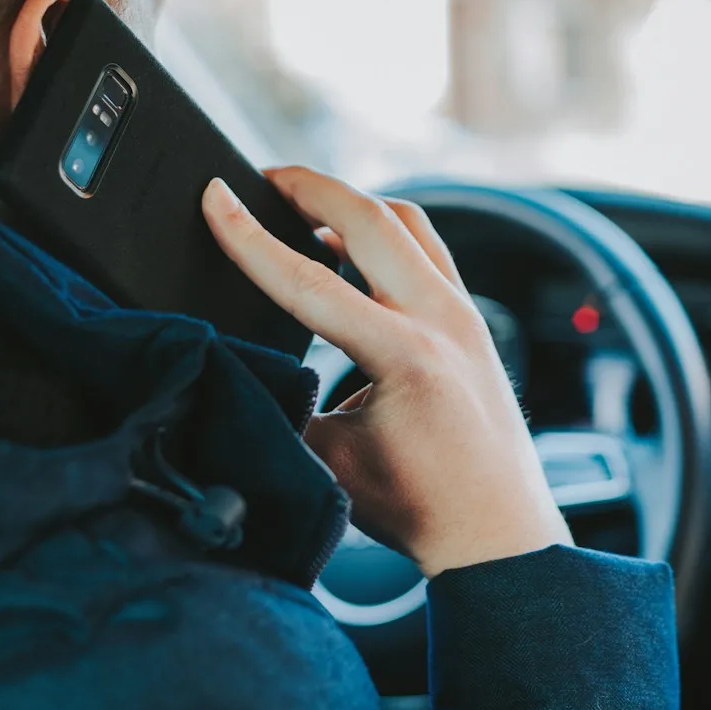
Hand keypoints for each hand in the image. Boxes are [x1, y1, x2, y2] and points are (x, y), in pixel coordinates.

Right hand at [202, 168, 572, 576]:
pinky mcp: (473, 319)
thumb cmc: (420, 506)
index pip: (309, 279)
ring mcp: (466, 314)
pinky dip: (386, 231)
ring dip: (352, 204)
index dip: (249, 237)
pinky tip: (353, 246)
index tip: (213, 197)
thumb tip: (238, 360)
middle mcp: (444, 320)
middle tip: (262, 177)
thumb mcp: (329, 459)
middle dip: (309, 186)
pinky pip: (428, 248)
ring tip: (303, 204)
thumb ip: (283, 402)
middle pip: (371, 217)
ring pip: (408, 222)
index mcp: (405, 355)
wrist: (498, 532)